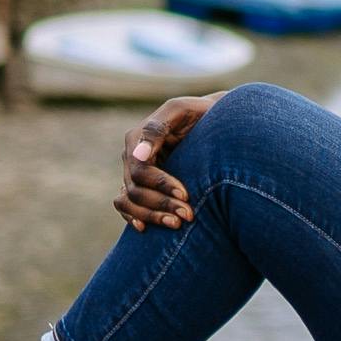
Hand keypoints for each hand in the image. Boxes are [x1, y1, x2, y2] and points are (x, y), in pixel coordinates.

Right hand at [118, 95, 215, 230]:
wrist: (215, 122)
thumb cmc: (199, 113)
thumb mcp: (180, 111)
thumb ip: (157, 129)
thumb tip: (138, 155)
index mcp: (138, 137)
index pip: (140, 170)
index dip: (160, 185)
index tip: (186, 195)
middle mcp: (132, 156)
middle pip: (135, 189)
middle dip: (161, 204)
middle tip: (188, 215)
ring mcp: (133, 171)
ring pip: (130, 200)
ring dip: (151, 216)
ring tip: (176, 224)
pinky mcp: (140, 183)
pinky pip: (125, 204)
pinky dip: (132, 216)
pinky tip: (144, 229)